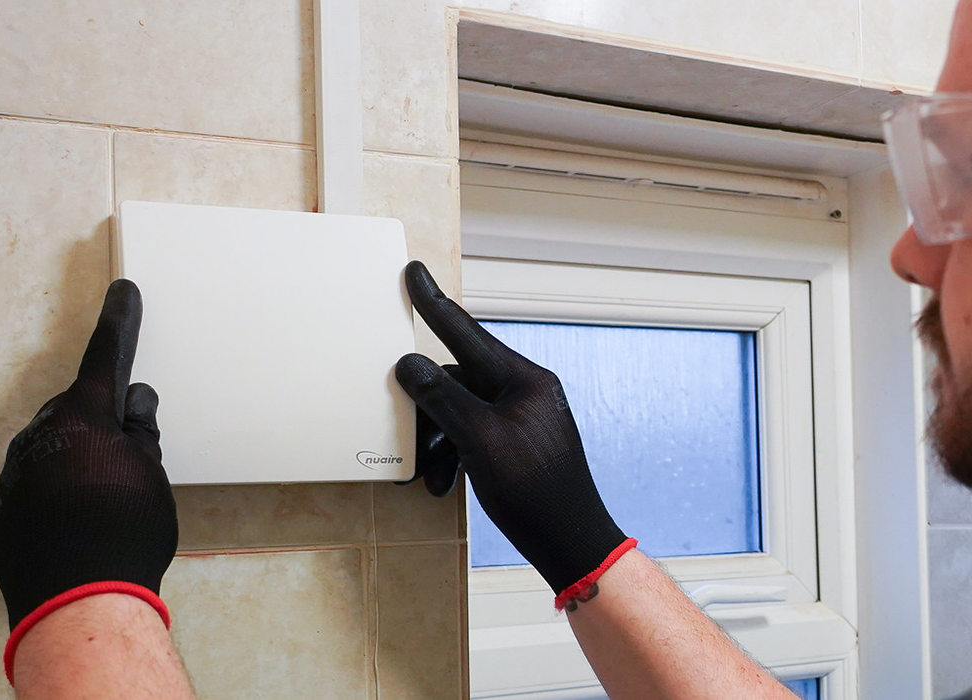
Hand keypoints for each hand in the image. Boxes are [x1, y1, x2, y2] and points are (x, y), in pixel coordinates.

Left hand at [0, 279, 176, 631]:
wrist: (76, 601)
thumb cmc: (125, 532)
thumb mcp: (150, 476)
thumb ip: (140, 435)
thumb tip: (135, 404)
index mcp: (83, 416)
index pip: (106, 357)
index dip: (120, 323)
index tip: (123, 293)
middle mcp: (41, 434)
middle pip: (77, 410)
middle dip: (103, 420)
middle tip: (133, 449)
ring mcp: (16, 472)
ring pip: (55, 448)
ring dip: (79, 459)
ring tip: (109, 500)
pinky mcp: (4, 509)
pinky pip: (36, 482)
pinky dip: (59, 490)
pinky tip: (79, 520)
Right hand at [395, 262, 630, 598]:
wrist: (570, 543)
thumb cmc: (534, 491)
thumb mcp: (479, 440)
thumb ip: (443, 397)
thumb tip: (410, 364)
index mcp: (524, 379)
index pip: (468, 332)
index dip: (434, 303)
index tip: (413, 272)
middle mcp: (524, 392)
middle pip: (457, 380)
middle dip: (427, 409)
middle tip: (400, 426)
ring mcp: (521, 420)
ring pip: (460, 414)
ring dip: (437, 442)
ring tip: (426, 474)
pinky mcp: (516, 447)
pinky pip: (472, 437)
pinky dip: (452, 456)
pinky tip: (441, 482)